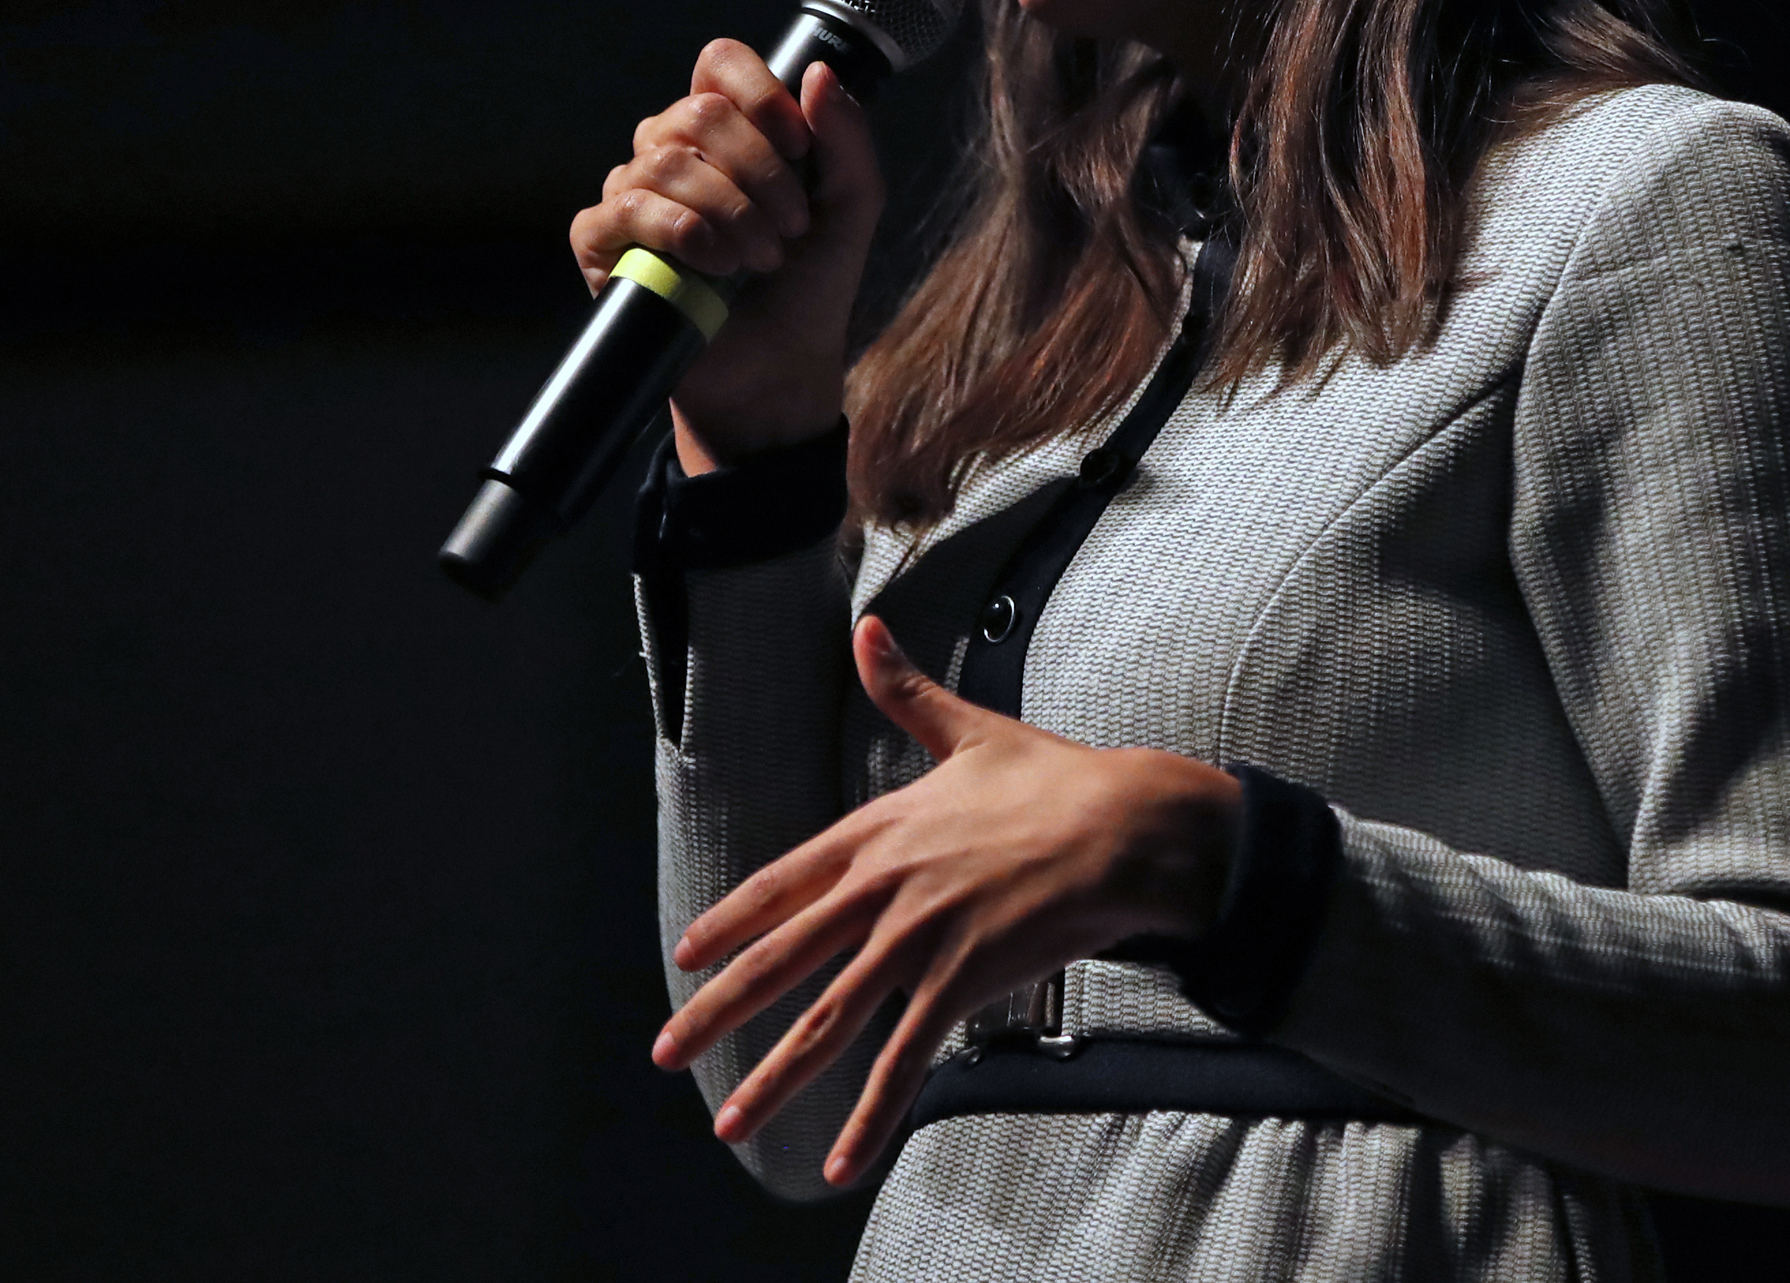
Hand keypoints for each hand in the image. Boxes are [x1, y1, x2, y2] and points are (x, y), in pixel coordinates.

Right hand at [569, 40, 883, 469]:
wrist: (779, 369)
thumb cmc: (810, 284)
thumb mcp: (851, 207)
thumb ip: (847, 138)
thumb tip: (818, 72)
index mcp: (728, 130)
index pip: (719, 64)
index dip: (760, 94)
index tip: (800, 148)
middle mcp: (672, 151)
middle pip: (697, 111)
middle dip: (759, 171)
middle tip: (791, 228)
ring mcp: (632, 194)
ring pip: (665, 161)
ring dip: (730, 211)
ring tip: (760, 259)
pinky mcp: (602, 244)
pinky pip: (622, 208)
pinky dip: (679, 232)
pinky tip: (713, 267)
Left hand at [650, 614, 1243, 1186]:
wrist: (1124, 828)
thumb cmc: (1056, 780)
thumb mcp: (970, 730)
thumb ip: (906, 691)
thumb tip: (865, 627)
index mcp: (879, 831)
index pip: (782, 884)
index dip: (730, 922)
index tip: (686, 954)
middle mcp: (883, 888)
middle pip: (782, 958)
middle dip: (717, 1011)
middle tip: (665, 1052)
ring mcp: (916, 939)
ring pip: (827, 1020)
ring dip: (775, 1079)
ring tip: (730, 1126)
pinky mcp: (958, 982)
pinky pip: (902, 1059)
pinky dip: (871, 1115)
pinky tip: (842, 1163)